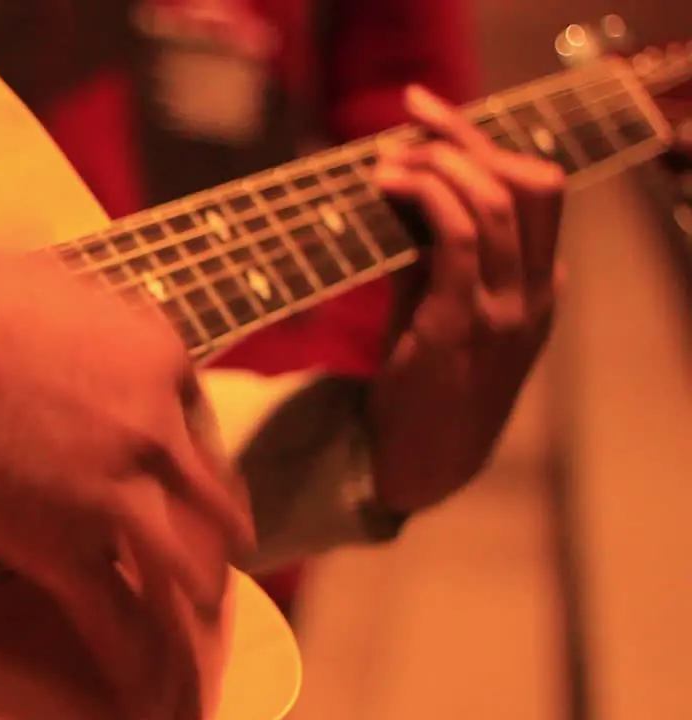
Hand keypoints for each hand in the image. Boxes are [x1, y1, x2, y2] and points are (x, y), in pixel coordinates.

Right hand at [0, 250, 255, 717]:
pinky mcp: (63, 548)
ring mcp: (116, 497)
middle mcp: (156, 432)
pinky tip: (145, 693)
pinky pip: (113, 617)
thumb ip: (90, 316)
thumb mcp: (60, 280)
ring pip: (182, 571)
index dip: (198, 458)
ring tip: (197, 641)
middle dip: (219, 539)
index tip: (191, 478)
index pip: (201, 422)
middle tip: (220, 563)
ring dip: (194, 609)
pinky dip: (133, 660)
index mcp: (159, 360)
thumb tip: (76, 326)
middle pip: (213, 504)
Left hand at [368, 85, 566, 512]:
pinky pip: (458, 240)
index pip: (539, 190)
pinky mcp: (459, 326)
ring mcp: (504, 311)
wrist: (423, 464)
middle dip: (469, 139)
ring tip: (388, 159)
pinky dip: (427, 198)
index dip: (488, 143)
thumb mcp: (438, 307)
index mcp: (539, 287)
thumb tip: (397, 191)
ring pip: (496, 204)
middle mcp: (534, 294)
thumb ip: (431, 255)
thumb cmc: (427, 382)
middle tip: (411, 121)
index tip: (431, 117)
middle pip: (530, 184)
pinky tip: (389, 185)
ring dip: (439, 165)